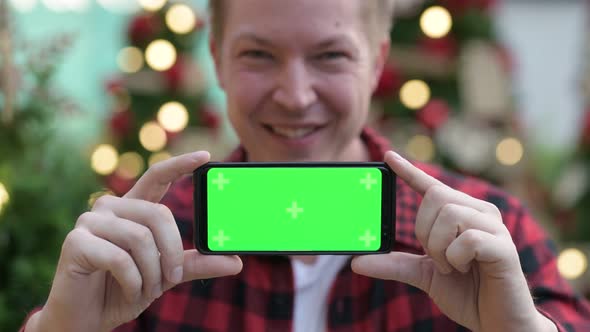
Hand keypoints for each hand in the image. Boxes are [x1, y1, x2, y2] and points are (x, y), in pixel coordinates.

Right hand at [31, 151, 242, 331]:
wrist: (88, 319)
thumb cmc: (125, 289)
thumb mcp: (166, 274)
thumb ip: (195, 263)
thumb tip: (236, 262)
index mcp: (132, 209)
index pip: (157, 176)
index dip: (180, 164)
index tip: (206, 157)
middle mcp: (109, 208)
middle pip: (158, 214)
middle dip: (172, 251)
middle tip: (173, 276)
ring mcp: (89, 222)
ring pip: (141, 238)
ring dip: (152, 272)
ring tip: (145, 288)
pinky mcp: (76, 242)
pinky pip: (120, 258)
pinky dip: (133, 282)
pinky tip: (129, 290)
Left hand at [352, 151, 554, 331]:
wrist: (496, 321)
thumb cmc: (465, 292)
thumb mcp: (423, 274)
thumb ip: (394, 264)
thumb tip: (356, 262)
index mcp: (461, 214)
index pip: (432, 187)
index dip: (409, 171)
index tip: (387, 157)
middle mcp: (479, 213)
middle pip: (436, 197)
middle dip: (424, 230)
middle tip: (436, 257)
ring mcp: (494, 227)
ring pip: (449, 215)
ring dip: (440, 247)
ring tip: (453, 266)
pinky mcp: (505, 247)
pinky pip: (467, 239)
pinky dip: (456, 258)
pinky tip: (466, 269)